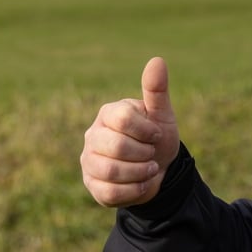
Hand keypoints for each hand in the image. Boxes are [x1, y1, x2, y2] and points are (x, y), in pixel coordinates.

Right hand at [81, 57, 180, 207]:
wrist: (159, 171)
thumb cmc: (157, 138)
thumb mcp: (162, 115)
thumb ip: (157, 91)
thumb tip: (157, 60)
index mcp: (109, 114)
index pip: (122, 119)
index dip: (146, 130)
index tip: (156, 134)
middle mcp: (93, 135)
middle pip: (116, 147)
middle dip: (144, 154)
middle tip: (152, 154)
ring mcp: (89, 161)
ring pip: (111, 171)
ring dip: (140, 173)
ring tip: (149, 168)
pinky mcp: (92, 184)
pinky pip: (110, 192)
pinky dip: (134, 190)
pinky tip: (142, 184)